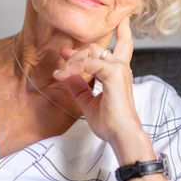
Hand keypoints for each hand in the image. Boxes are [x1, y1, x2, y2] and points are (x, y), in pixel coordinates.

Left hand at [52, 18, 144, 146]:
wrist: (120, 135)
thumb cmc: (110, 122)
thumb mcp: (88, 101)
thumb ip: (79, 87)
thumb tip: (66, 76)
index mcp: (117, 73)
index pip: (116, 46)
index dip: (89, 46)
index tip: (66, 51)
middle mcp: (120, 67)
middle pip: (96, 47)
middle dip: (76, 52)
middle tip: (61, 58)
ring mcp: (118, 69)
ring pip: (91, 51)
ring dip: (73, 61)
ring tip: (60, 74)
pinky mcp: (114, 74)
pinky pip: (89, 63)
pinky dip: (75, 67)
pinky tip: (65, 75)